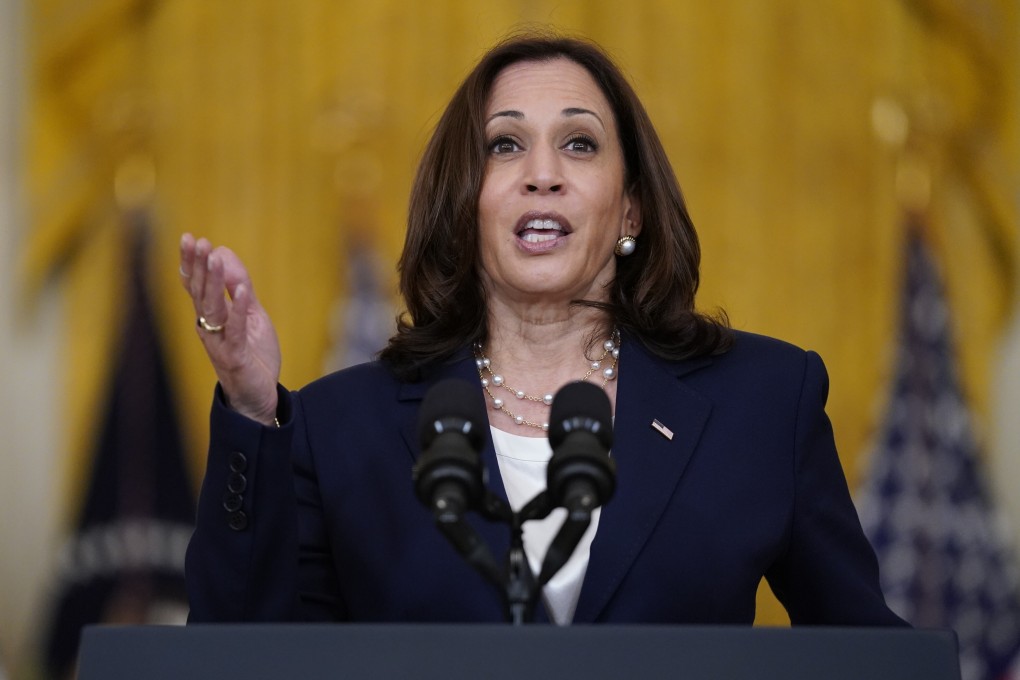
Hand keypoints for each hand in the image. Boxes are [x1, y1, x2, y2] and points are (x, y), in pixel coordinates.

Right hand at [179, 233, 281, 424]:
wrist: (258, 396)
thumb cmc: (253, 355)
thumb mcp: (251, 314)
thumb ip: (240, 287)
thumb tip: (224, 253)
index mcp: (211, 317)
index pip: (197, 285)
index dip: (192, 263)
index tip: (189, 238)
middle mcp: (209, 328)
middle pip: (200, 292)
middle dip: (198, 266)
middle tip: (196, 241)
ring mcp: (220, 342)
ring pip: (212, 308)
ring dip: (213, 282)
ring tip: (214, 257)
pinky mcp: (235, 357)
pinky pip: (236, 330)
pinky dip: (240, 309)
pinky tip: (244, 290)